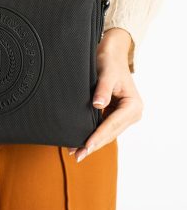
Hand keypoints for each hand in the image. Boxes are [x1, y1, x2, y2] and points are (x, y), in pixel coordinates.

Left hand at [67, 28, 143, 162]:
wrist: (111, 54)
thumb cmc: (109, 62)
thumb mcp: (106, 73)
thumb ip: (103, 89)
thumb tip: (98, 105)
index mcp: (133, 106)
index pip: (112, 125)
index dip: (98, 136)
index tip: (86, 146)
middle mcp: (131, 113)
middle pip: (110, 133)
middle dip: (93, 144)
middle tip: (77, 155)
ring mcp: (124, 116)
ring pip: (107, 133)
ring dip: (92, 142)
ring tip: (75, 152)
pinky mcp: (115, 115)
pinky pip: (103, 127)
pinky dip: (93, 134)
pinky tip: (80, 141)